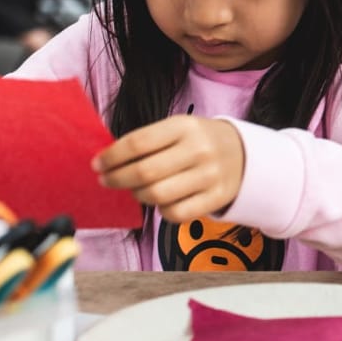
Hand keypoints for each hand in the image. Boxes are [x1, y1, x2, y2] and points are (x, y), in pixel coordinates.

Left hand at [93, 116, 245, 222]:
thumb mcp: (178, 129)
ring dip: (138, 195)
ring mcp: (210, 175)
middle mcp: (200, 149)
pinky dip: (161, 211)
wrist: (243, 154)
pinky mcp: (217, 197)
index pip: (138, 142)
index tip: (98, 164)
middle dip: (117, 179)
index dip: (112, 156)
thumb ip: (147, 142)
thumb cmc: (199, 142)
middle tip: (107, 180)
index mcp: (185, 126)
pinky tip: (161, 202)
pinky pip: (176, 214)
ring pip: (157, 195)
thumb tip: (106, 162)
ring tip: (136, 189)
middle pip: (145, 172)